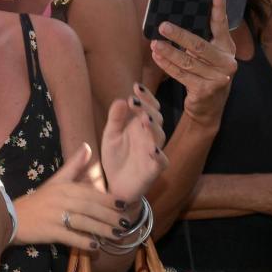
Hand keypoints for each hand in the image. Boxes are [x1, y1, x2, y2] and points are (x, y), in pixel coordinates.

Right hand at [14, 144, 128, 248]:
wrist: (13, 216)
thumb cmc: (38, 200)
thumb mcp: (56, 181)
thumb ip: (73, 165)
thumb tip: (87, 146)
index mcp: (63, 187)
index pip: (90, 193)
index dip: (108, 199)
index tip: (124, 205)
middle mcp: (60, 199)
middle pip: (90, 208)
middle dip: (109, 216)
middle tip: (126, 224)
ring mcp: (54, 216)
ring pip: (83, 222)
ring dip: (102, 230)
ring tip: (116, 236)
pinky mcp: (49, 231)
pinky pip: (71, 237)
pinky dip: (84, 242)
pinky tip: (95, 247)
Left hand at [100, 84, 168, 203]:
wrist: (116, 185)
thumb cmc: (116, 157)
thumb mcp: (111, 135)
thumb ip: (116, 118)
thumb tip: (121, 99)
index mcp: (139, 126)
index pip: (148, 107)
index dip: (145, 97)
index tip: (135, 86)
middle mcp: (149, 137)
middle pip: (155, 118)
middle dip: (147, 108)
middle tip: (134, 101)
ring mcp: (153, 153)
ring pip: (160, 137)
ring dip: (153, 127)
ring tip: (144, 119)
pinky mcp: (154, 170)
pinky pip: (161, 162)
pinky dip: (159, 155)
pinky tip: (153, 150)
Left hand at [150, 0, 236, 129]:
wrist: (208, 106)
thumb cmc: (204, 72)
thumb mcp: (206, 55)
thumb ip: (198, 39)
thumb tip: (172, 19)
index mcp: (226, 47)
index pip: (222, 24)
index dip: (219, 6)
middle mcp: (227, 61)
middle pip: (200, 45)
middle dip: (179, 35)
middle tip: (162, 26)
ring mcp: (218, 77)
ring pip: (188, 61)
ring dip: (168, 52)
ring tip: (153, 43)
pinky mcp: (205, 90)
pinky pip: (181, 75)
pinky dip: (167, 65)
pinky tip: (156, 57)